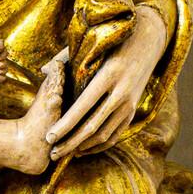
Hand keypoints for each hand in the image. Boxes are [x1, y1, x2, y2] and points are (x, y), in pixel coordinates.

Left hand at [45, 3, 168, 155]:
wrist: (149, 39)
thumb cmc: (114, 40)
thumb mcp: (92, 45)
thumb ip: (66, 58)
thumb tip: (42, 70)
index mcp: (108, 76)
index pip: (82, 107)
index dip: (65, 125)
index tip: (49, 137)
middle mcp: (121, 93)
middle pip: (92, 126)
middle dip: (70, 142)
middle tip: (53, 153)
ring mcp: (130, 104)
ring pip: (104, 134)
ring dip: (83, 147)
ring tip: (65, 154)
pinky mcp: (133, 110)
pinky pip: (115, 134)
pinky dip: (99, 145)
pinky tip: (83, 149)